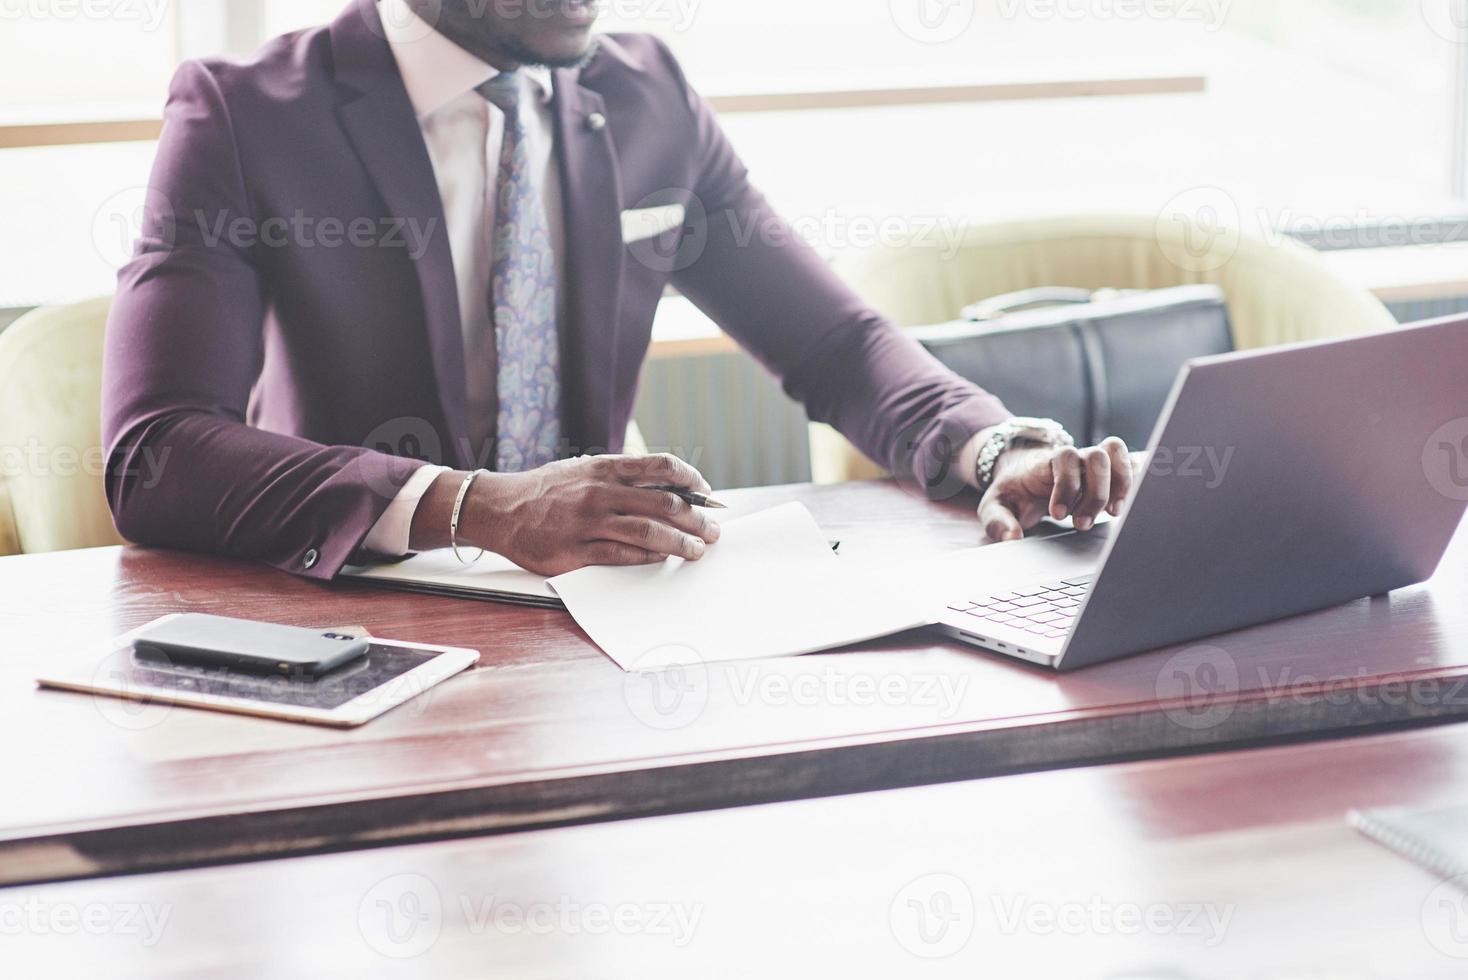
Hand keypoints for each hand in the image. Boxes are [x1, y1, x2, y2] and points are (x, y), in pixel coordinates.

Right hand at [421, 455, 721, 575]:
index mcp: (605, 467)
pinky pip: (621, 555)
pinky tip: (662, 559)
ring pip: (647, 532)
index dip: (691, 479)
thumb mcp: (584, 470)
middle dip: (696, 518)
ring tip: (697, 550)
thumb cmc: (546, 490)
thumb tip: (666, 486)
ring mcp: (587, 522)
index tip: (707, 492)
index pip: (661, 467)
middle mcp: (600, 492)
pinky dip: (647, 557)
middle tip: (712, 530)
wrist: (498, 508)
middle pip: (663, 502)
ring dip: (680, 543)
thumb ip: (620, 477)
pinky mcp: (575, 551)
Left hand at [977, 437, 1137, 542]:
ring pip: (1117, 453)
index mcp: (1045, 462)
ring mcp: (1092, 461)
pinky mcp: (1107, 470)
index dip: (1067, 485)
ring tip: (1114, 514)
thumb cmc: (1013, 492)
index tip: (1059, 515)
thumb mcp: (994, 505)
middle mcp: (1073, 457)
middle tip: (1082, 523)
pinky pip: (1129, 461)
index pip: (1063, 459)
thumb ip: (997, 520)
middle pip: (1096, 456)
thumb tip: (1013, 537)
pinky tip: (1133, 500)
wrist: (1023, 476)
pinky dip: (1137, 475)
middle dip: (1095, 493)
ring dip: (1121, 483)